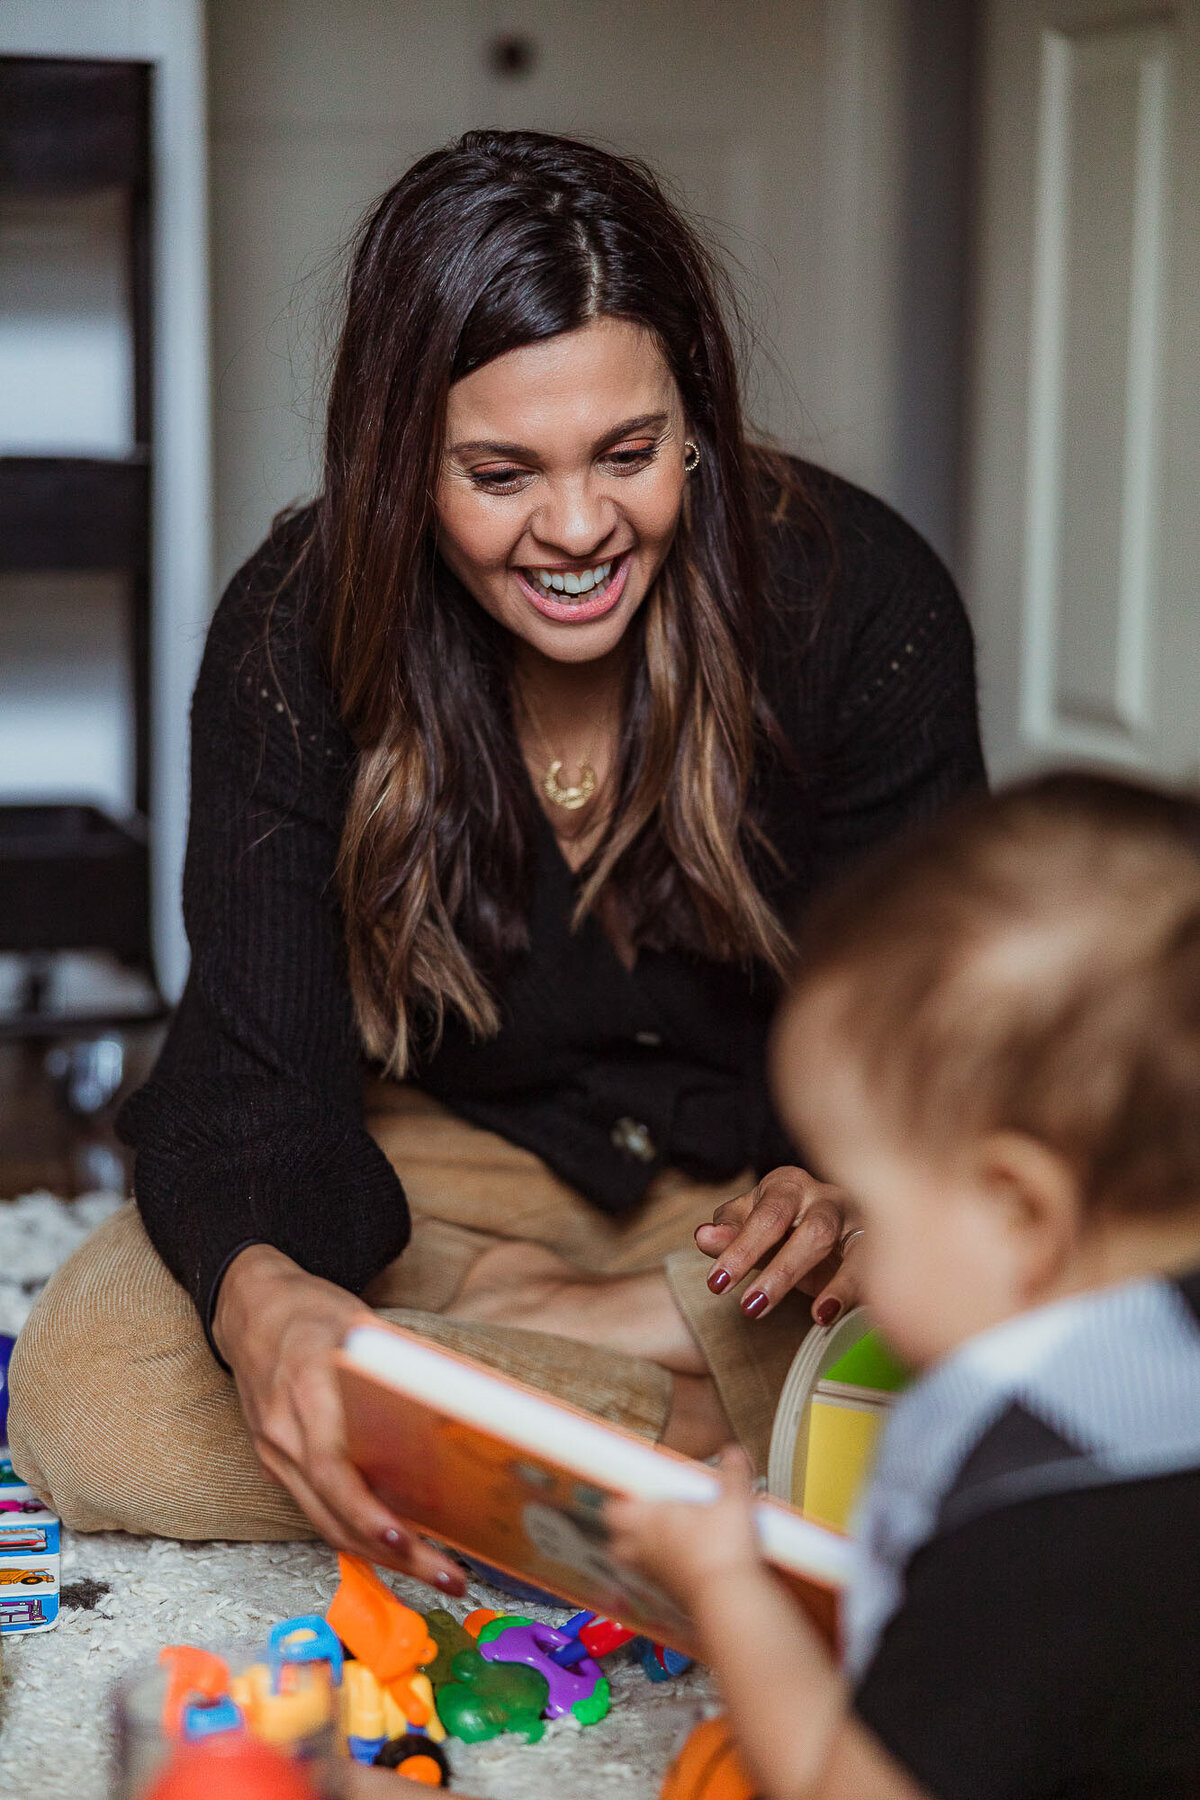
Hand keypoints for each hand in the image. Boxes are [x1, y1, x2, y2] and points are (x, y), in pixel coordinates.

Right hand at [212, 1244, 465, 1593]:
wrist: (250, 1309)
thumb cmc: (311, 1312)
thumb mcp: (360, 1324)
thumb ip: (397, 1365)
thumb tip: (456, 1404)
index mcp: (306, 1390)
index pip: (331, 1468)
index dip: (365, 1510)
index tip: (404, 1536)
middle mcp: (284, 1432)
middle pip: (334, 1512)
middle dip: (394, 1554)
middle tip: (449, 1577)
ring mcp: (275, 1453)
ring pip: (325, 1523)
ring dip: (380, 1556)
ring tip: (435, 1573)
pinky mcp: (277, 1464)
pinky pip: (317, 1510)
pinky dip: (357, 1533)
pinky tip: (398, 1546)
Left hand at [606, 1445, 761, 1618]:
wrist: (728, 1597)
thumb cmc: (722, 1546)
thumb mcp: (734, 1502)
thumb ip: (732, 1475)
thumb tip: (732, 1453)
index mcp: (649, 1519)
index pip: (612, 1511)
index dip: (617, 1502)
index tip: (628, 1493)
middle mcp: (645, 1547)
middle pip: (615, 1542)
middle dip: (623, 1531)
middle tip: (644, 1517)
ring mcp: (655, 1575)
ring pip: (634, 1564)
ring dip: (641, 1552)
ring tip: (663, 1541)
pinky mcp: (670, 1596)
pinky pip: (656, 1581)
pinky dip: (664, 1571)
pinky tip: (686, 1563)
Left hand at [695, 1166, 863, 1325]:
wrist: (827, 1227)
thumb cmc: (781, 1225)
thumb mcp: (749, 1227)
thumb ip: (728, 1234)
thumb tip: (703, 1237)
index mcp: (788, 1186)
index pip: (767, 1216)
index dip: (741, 1249)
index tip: (716, 1284)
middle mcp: (828, 1198)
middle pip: (813, 1231)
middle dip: (781, 1271)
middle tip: (750, 1307)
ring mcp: (860, 1222)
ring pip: (855, 1250)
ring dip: (837, 1285)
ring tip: (818, 1317)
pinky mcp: (882, 1249)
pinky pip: (879, 1271)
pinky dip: (862, 1293)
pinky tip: (841, 1315)